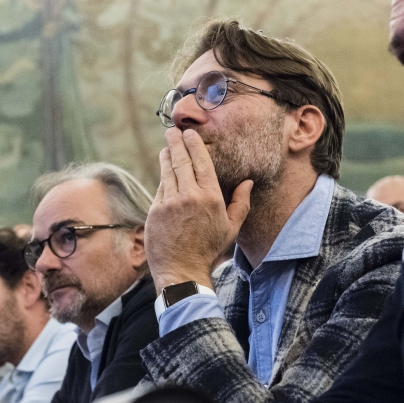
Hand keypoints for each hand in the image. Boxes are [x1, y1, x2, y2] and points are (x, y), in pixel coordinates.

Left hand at [145, 127, 251, 290]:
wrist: (182, 271)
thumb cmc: (209, 249)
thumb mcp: (231, 228)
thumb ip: (241, 203)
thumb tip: (248, 182)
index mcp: (210, 197)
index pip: (201, 162)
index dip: (194, 145)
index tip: (190, 133)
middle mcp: (189, 196)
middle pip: (181, 161)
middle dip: (176, 143)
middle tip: (172, 131)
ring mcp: (169, 202)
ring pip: (167, 171)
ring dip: (166, 156)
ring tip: (166, 147)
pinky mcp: (155, 210)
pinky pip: (160, 189)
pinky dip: (163, 179)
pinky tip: (164, 173)